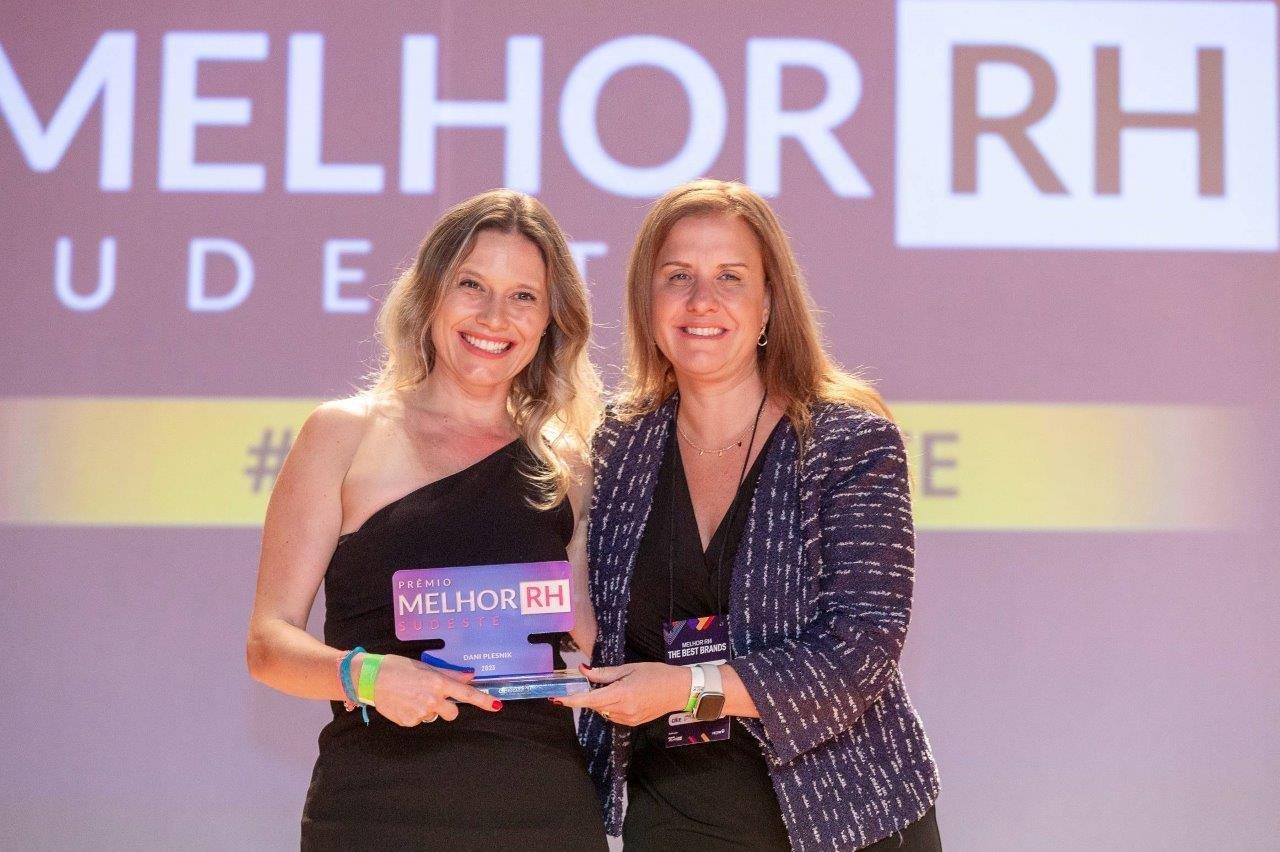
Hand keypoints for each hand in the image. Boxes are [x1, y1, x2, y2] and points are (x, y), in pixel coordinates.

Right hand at [363, 654, 500, 726]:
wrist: (370, 678)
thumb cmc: (397, 667)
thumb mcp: (424, 665)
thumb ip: (448, 673)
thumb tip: (470, 675)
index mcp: (437, 682)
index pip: (466, 694)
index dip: (483, 700)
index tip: (497, 706)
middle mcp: (431, 699)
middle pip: (453, 712)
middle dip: (447, 707)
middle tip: (433, 696)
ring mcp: (419, 713)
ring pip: (434, 716)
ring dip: (429, 709)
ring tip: (412, 695)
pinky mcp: (408, 722)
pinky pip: (418, 720)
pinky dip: (414, 713)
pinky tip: (403, 702)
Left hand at [556, 662, 690, 726]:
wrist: (679, 690)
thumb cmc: (656, 674)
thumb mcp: (630, 668)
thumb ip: (605, 673)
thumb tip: (584, 671)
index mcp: (622, 693)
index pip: (590, 700)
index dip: (572, 700)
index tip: (557, 698)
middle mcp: (623, 710)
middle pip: (595, 706)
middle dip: (588, 696)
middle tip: (589, 682)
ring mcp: (628, 719)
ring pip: (603, 711)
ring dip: (600, 701)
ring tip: (615, 687)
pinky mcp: (633, 723)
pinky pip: (613, 715)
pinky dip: (610, 706)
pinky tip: (622, 695)